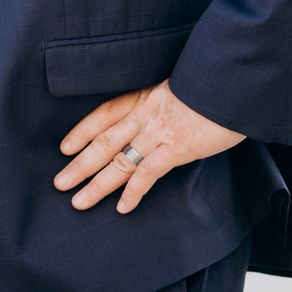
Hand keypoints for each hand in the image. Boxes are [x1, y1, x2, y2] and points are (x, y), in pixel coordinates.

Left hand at [55, 80, 244, 214]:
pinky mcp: (176, 148)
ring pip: (118, 161)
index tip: (64, 147)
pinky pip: (147, 174)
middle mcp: (145, 115)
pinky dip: (133, 192)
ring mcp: (159, 132)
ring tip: (78, 201)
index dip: (82, 131)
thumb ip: (163, 105)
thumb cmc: (211, 87)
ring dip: (97, 184)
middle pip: (103, 142)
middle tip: (59, 184)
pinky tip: (122, 208)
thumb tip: (157, 120)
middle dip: (79, 164)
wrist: (232, 83)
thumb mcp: (180, 88)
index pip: (104, 114)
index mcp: (143, 98)